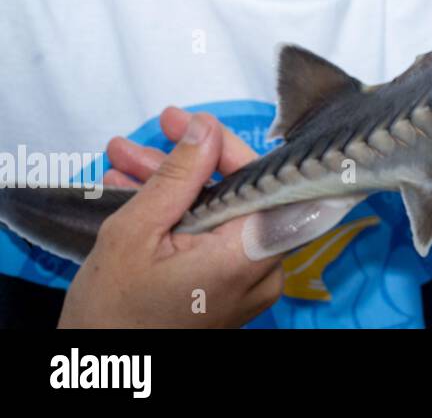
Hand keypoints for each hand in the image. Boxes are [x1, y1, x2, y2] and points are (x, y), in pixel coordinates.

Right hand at [59, 107, 284, 327]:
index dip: (229, 147)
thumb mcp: (135, 233)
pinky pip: (212, 237)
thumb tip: (205, 130)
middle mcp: (262, 270)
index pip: (262, 182)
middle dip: (188, 163)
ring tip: (125, 160)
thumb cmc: (112, 316)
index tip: (196, 124)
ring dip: (174, 185)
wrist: (99, 376)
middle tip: (153, 131)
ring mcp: (248, 283)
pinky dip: (179, 214)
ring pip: (218, 214)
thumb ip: (178, 177)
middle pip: (237, 195)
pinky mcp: (230, 289)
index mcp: (248, 256)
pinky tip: (138, 190)